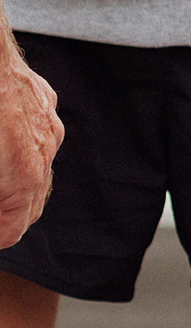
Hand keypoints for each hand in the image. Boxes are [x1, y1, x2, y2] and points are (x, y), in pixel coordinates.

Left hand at [0, 27, 61, 248]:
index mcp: (23, 173)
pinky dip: (19, 149)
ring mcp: (48, 123)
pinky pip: (38, 135)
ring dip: (14, 183)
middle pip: (32, 204)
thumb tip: (1, 212)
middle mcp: (44, 151)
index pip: (15, 228)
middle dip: (8, 216)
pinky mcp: (44, 100)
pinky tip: (1, 144)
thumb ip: (0, 193)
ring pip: (38, 168)